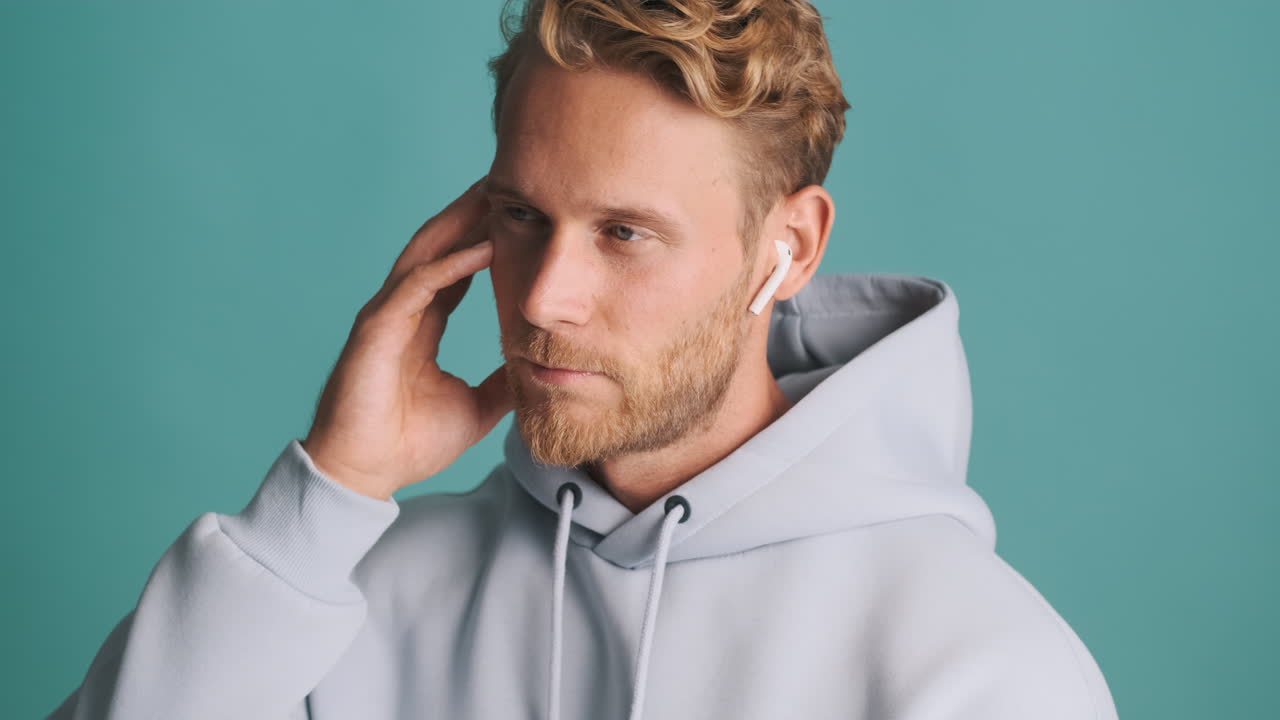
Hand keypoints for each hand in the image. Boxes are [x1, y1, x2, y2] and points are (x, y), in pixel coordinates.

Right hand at [301, 177, 512, 499]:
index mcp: (422, 323)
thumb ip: (501, 383)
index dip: (484, 237)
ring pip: (427, 253)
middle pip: (440, 245)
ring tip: (496, 192)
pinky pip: (419, 287)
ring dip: (461, 221)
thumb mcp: (476, 407)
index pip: (455, 267)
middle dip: (472, 211)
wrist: (367, 475)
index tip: (520, 214)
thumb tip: (537, 370)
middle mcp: (402, 310)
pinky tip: (483, 247)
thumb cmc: (408, 442)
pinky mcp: (378, 331)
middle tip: (509, 181)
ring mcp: (387, 316)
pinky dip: (451, 264)